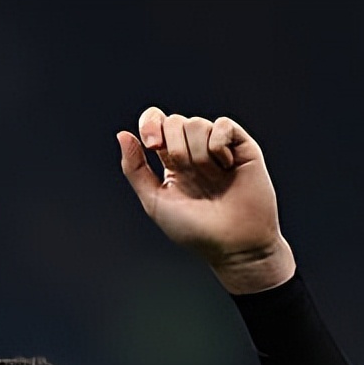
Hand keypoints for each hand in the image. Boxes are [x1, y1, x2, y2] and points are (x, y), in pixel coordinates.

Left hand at [117, 107, 294, 292]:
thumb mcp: (155, 202)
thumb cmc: (194, 230)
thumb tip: (122, 135)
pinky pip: (223, 124)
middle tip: (188, 174)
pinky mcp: (242, 146)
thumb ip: (135, 169)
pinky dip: (219, 144)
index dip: (150, 123)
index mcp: (171, 162)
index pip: (156, 122)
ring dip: (199, 154)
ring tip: (211, 178)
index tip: (153, 145)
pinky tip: (226, 166)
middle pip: (174, 121)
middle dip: (176, 148)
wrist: (232, 243)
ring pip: (197, 123)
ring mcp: (217, 147)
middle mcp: (193, 151)